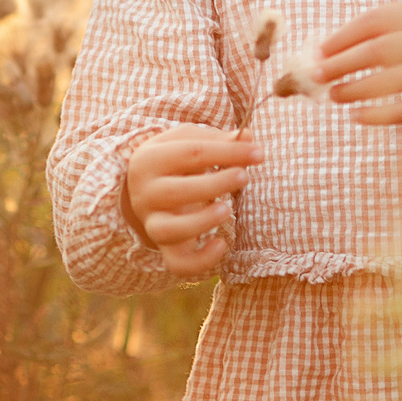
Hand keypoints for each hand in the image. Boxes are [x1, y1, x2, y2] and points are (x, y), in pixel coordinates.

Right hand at [123, 123, 261, 277]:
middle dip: (216, 184)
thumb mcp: (189, 141)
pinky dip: (200, 260)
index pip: (191, 153)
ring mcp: (152, 222)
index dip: (227, 152)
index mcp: (149, 159)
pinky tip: (221, 244)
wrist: (143, 188)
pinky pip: (177, 263)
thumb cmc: (175, 160)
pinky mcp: (164, 247)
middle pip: (176, 191)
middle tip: (245, 177)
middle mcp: (145, 193)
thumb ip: (219, 139)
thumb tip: (248, 137)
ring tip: (228, 209)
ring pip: (170, 230)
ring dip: (202, 221)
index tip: (258, 153)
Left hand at [318, 0, 401, 138]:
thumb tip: (320, 53)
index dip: (342, 38)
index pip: (373, 21)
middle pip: (379, 50)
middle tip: (317, 75)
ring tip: (334, 95)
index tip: (318, 53)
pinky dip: (376, 115)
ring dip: (355, 90)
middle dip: (342, 63)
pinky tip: (356, 116)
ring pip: (390, 81)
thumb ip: (370, 37)